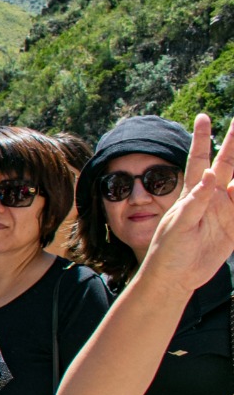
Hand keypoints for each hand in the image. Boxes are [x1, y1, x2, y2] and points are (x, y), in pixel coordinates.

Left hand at [138, 114, 233, 288]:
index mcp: (192, 193)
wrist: (174, 277)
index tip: (203, 117)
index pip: (198, 159)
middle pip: (228, 165)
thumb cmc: (167, 249)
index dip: (201, 139)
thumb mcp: (178, 224)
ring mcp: (225, 212)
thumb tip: (211, 175)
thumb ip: (195, 201)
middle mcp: (211, 198)